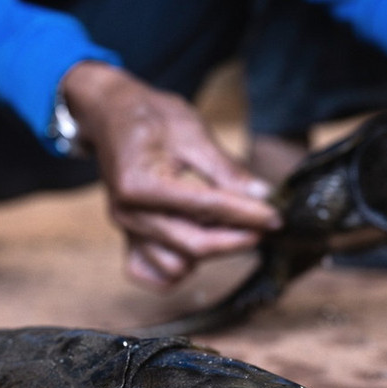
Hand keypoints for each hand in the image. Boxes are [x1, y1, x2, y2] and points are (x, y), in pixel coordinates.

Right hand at [59, 62, 279, 288]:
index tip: (276, 217)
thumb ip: (226, 169)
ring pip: (175, 266)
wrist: (111, 114)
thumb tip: (262, 196)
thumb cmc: (149, 116)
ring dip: (206, 254)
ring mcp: (125, 228)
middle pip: (192, 246)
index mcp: (140, 184)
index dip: (247, 215)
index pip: (205, 209)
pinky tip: (193, 247)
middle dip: (235, 239)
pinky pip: (148, 273)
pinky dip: (174, 269)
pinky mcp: (126, 236)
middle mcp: (128, 214)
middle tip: (263, 225)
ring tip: (225, 228)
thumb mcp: (191, 130)